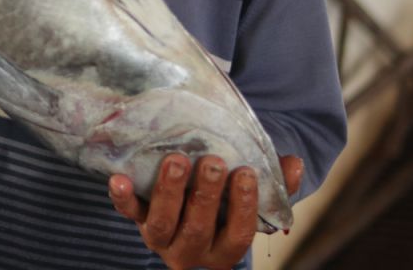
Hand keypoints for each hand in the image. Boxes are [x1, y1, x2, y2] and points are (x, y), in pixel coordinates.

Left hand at [108, 154, 302, 269]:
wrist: (188, 199)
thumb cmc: (227, 199)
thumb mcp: (252, 195)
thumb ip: (275, 184)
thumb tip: (294, 164)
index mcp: (225, 249)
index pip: (238, 234)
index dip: (244, 206)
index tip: (246, 173)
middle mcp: (192, 250)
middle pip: (199, 228)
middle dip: (206, 195)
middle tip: (213, 162)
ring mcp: (161, 237)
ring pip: (163, 224)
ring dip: (169, 192)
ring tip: (177, 160)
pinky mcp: (137, 218)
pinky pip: (127, 212)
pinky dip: (121, 197)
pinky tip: (118, 179)